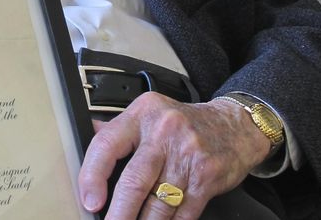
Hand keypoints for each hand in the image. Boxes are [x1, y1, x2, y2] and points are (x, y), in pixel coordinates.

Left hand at [78, 92, 269, 219]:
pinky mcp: (206, 178)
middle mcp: (164, 133)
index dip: (92, 176)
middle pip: (134, 181)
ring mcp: (188, 156)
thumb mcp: (148, 112)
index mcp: (142, 115)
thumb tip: (85, 134)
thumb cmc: (184, 122)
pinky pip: (182, 212)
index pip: (107, 144)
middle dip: (119, 212)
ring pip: (158, 203)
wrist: (235, 125)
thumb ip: (118, 128)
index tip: (89, 200)